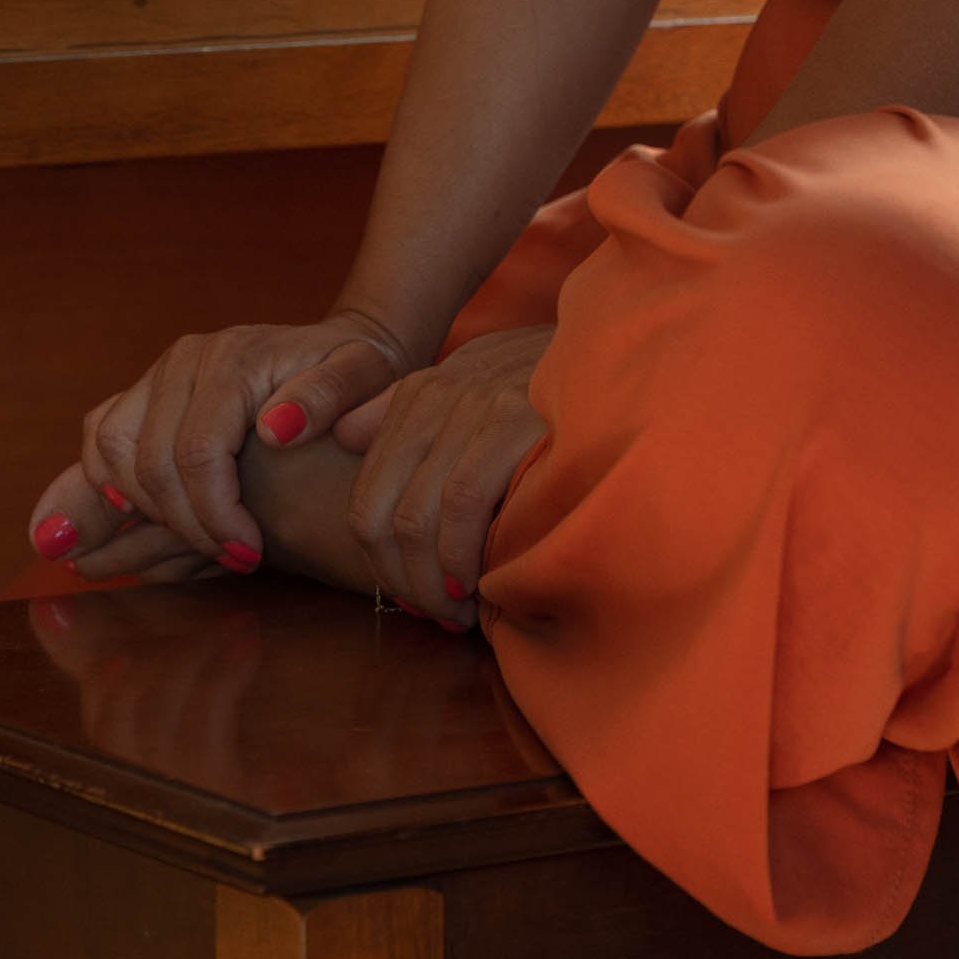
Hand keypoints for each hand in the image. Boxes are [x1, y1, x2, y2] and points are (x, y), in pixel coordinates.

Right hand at [29, 310, 412, 582]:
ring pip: (111, 447)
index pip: (197, 452)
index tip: (250, 554)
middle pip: (148, 460)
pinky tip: (142, 517)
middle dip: (183, 524)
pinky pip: (101, 435)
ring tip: (197, 538)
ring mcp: (159, 373)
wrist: (336, 348)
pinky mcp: (145, 390)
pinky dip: (108, 482)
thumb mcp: (365, 375)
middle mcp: (185, 359)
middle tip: (232, 555)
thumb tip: (275, 429)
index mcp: (234, 358)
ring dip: (140, 508)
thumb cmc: (356, 369)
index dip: (215, 516)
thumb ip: (329, 395)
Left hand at [333, 325, 551, 628]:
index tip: (415, 597)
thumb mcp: (472, 380)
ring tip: (463, 608)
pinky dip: (463, 555)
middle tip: (439, 614)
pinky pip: (462, 504)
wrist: (615, 345)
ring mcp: (471, 408)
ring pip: (416, 519)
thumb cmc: (546, 378)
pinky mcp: (509, 421)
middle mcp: (434, 399)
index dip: (383, 564)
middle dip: (403, 581)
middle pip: (381, 516)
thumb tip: (343, 435)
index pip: (366, 500)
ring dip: (434, 583)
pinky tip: (481, 581)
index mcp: (417, 396)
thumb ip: (403, 411)